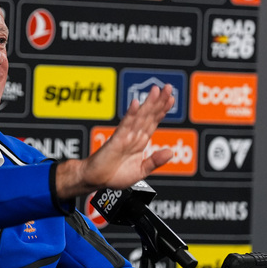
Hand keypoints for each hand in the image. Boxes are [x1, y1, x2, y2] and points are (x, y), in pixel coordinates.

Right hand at [56, 84, 174, 198]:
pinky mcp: (116, 140)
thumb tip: (171, 152)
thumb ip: (155, 161)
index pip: (153, 122)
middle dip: (159, 101)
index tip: (170, 98)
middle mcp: (133, 136)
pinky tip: (136, 104)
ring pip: (139, 117)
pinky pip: (125, 125)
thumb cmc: (114, 175)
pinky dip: (131, 114)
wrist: (95, 180)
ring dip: (148, 103)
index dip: (162, 110)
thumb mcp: (141, 171)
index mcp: (140, 141)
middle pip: (149, 115)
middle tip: (168, 87)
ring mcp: (125, 136)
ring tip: (156, 90)